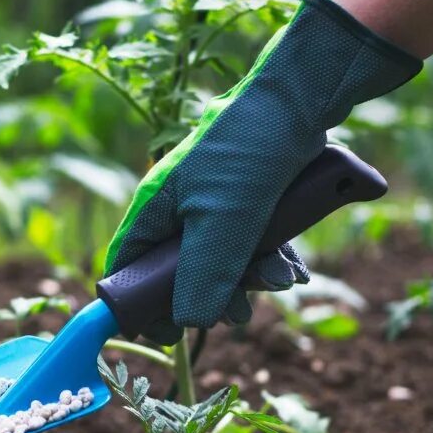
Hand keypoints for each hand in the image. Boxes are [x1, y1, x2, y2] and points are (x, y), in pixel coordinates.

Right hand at [105, 0, 420, 344]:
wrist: (303, 99)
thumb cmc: (249, 151)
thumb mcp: (224, 221)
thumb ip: (204, 276)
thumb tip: (189, 324)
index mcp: (155, 208)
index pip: (128, 266)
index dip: (141, 304)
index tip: (166, 334)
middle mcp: (180, 207)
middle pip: (182, 272)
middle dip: (214, 295)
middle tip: (240, 311)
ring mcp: (217, 204)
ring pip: (224, 261)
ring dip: (253, 279)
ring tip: (281, 280)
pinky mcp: (252, 199)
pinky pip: (255, 245)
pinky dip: (273, 261)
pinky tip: (295, 269)